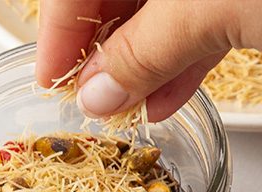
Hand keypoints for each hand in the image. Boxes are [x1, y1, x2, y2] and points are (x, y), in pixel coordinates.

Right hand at [34, 0, 261, 120]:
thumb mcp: (209, 9)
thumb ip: (143, 51)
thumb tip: (94, 93)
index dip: (59, 29)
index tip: (52, 82)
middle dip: (105, 46)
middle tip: (95, 103)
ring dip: (146, 55)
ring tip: (135, 110)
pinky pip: (206, 5)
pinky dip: (189, 47)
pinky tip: (174, 94)